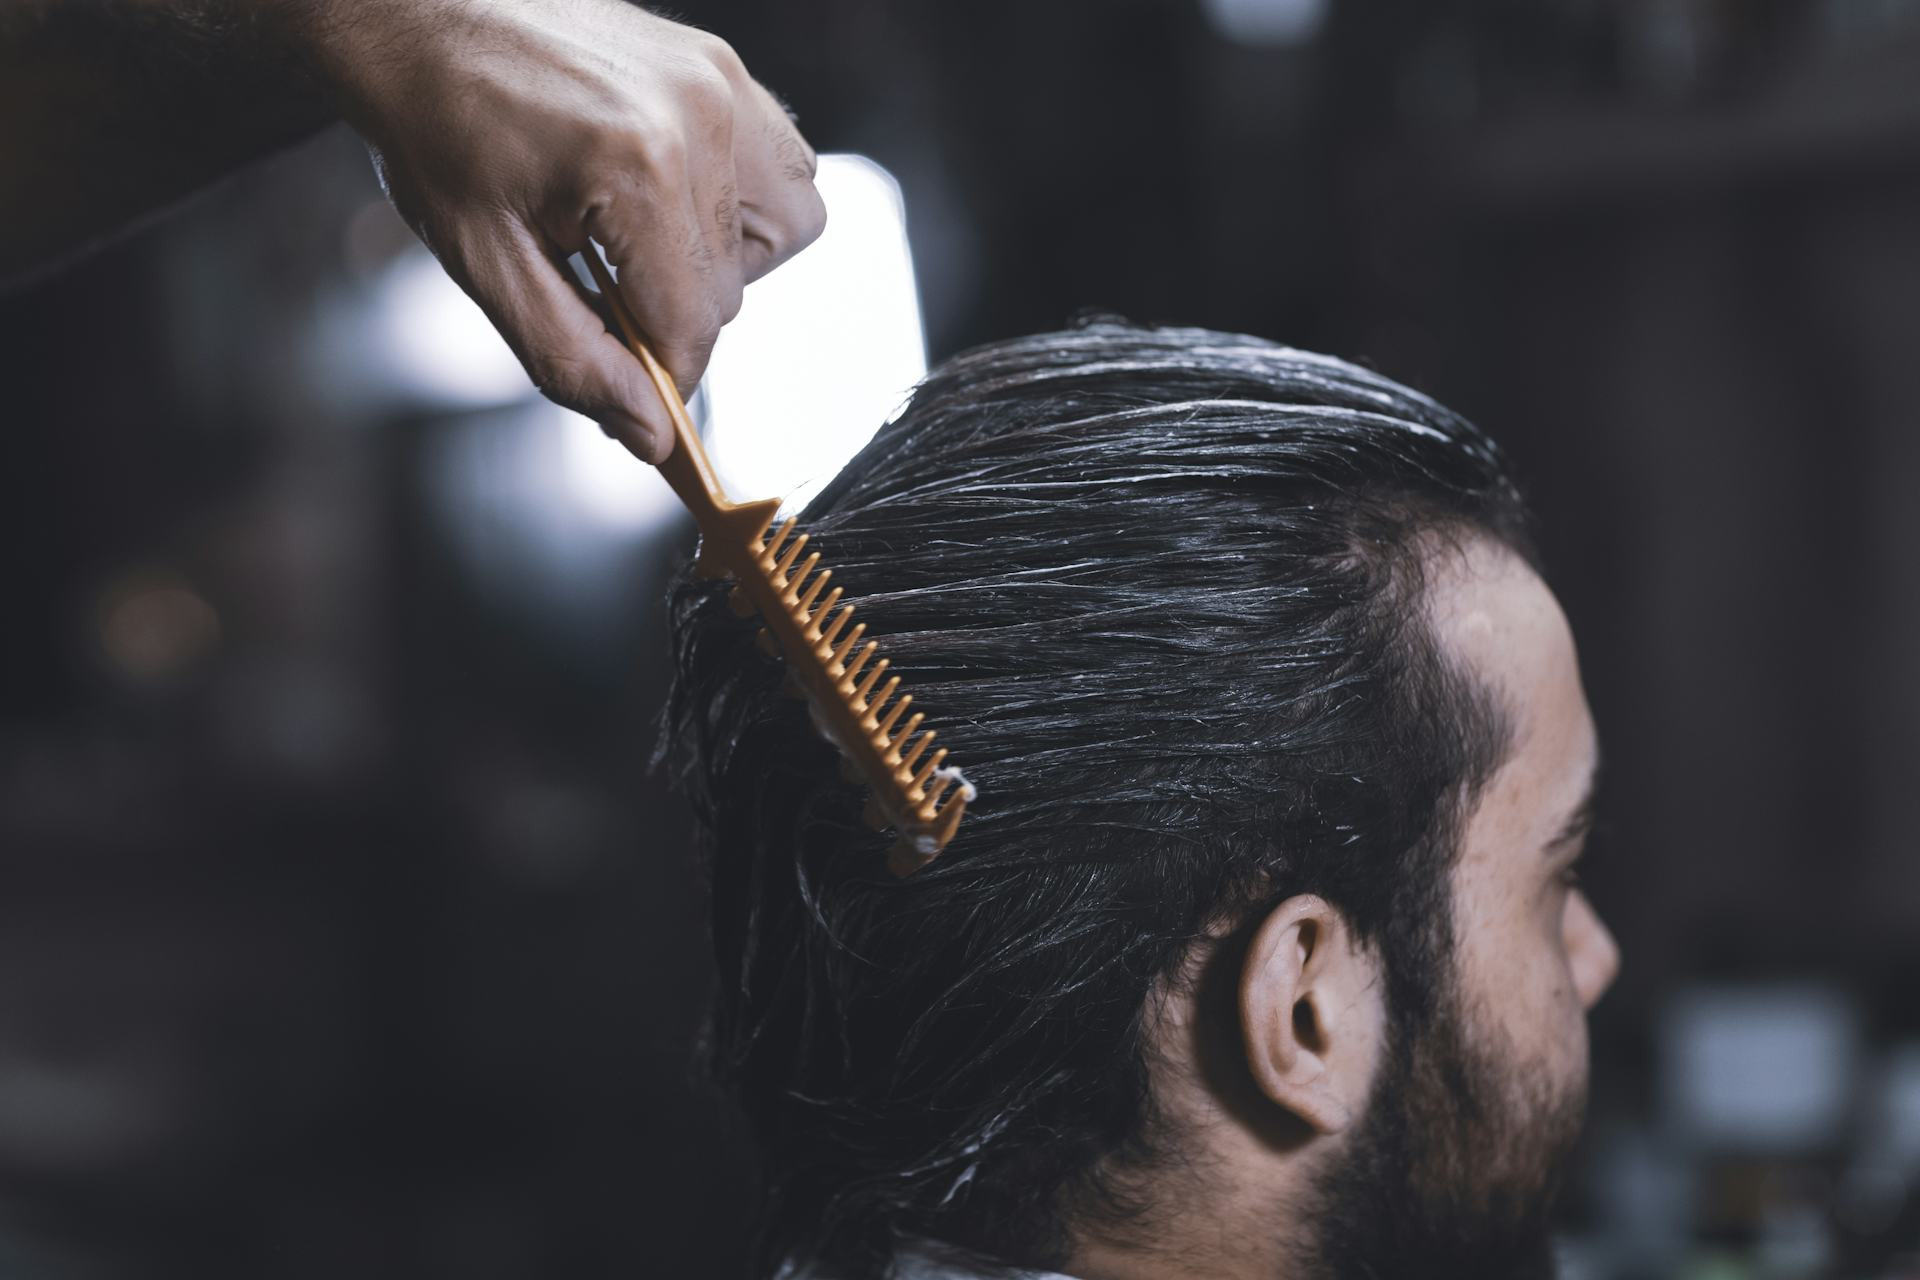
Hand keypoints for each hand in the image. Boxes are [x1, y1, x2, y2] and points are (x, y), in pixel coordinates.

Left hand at [298, 0, 825, 461]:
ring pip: (783, 233)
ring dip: (721, 263)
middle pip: (731, 291)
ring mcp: (719, 86)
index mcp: (636, 165)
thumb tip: (649, 433)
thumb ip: (572, 359)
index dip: (661, 377)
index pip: (692, 326)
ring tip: (642, 243)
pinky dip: (743, 206)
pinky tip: (673, 202)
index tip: (632, 389)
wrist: (421, 15)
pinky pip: (785, 169)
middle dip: (669, 312)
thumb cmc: (437, 123)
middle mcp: (697, 118)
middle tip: (595, 284)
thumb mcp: (485, 263)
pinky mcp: (724, 71)